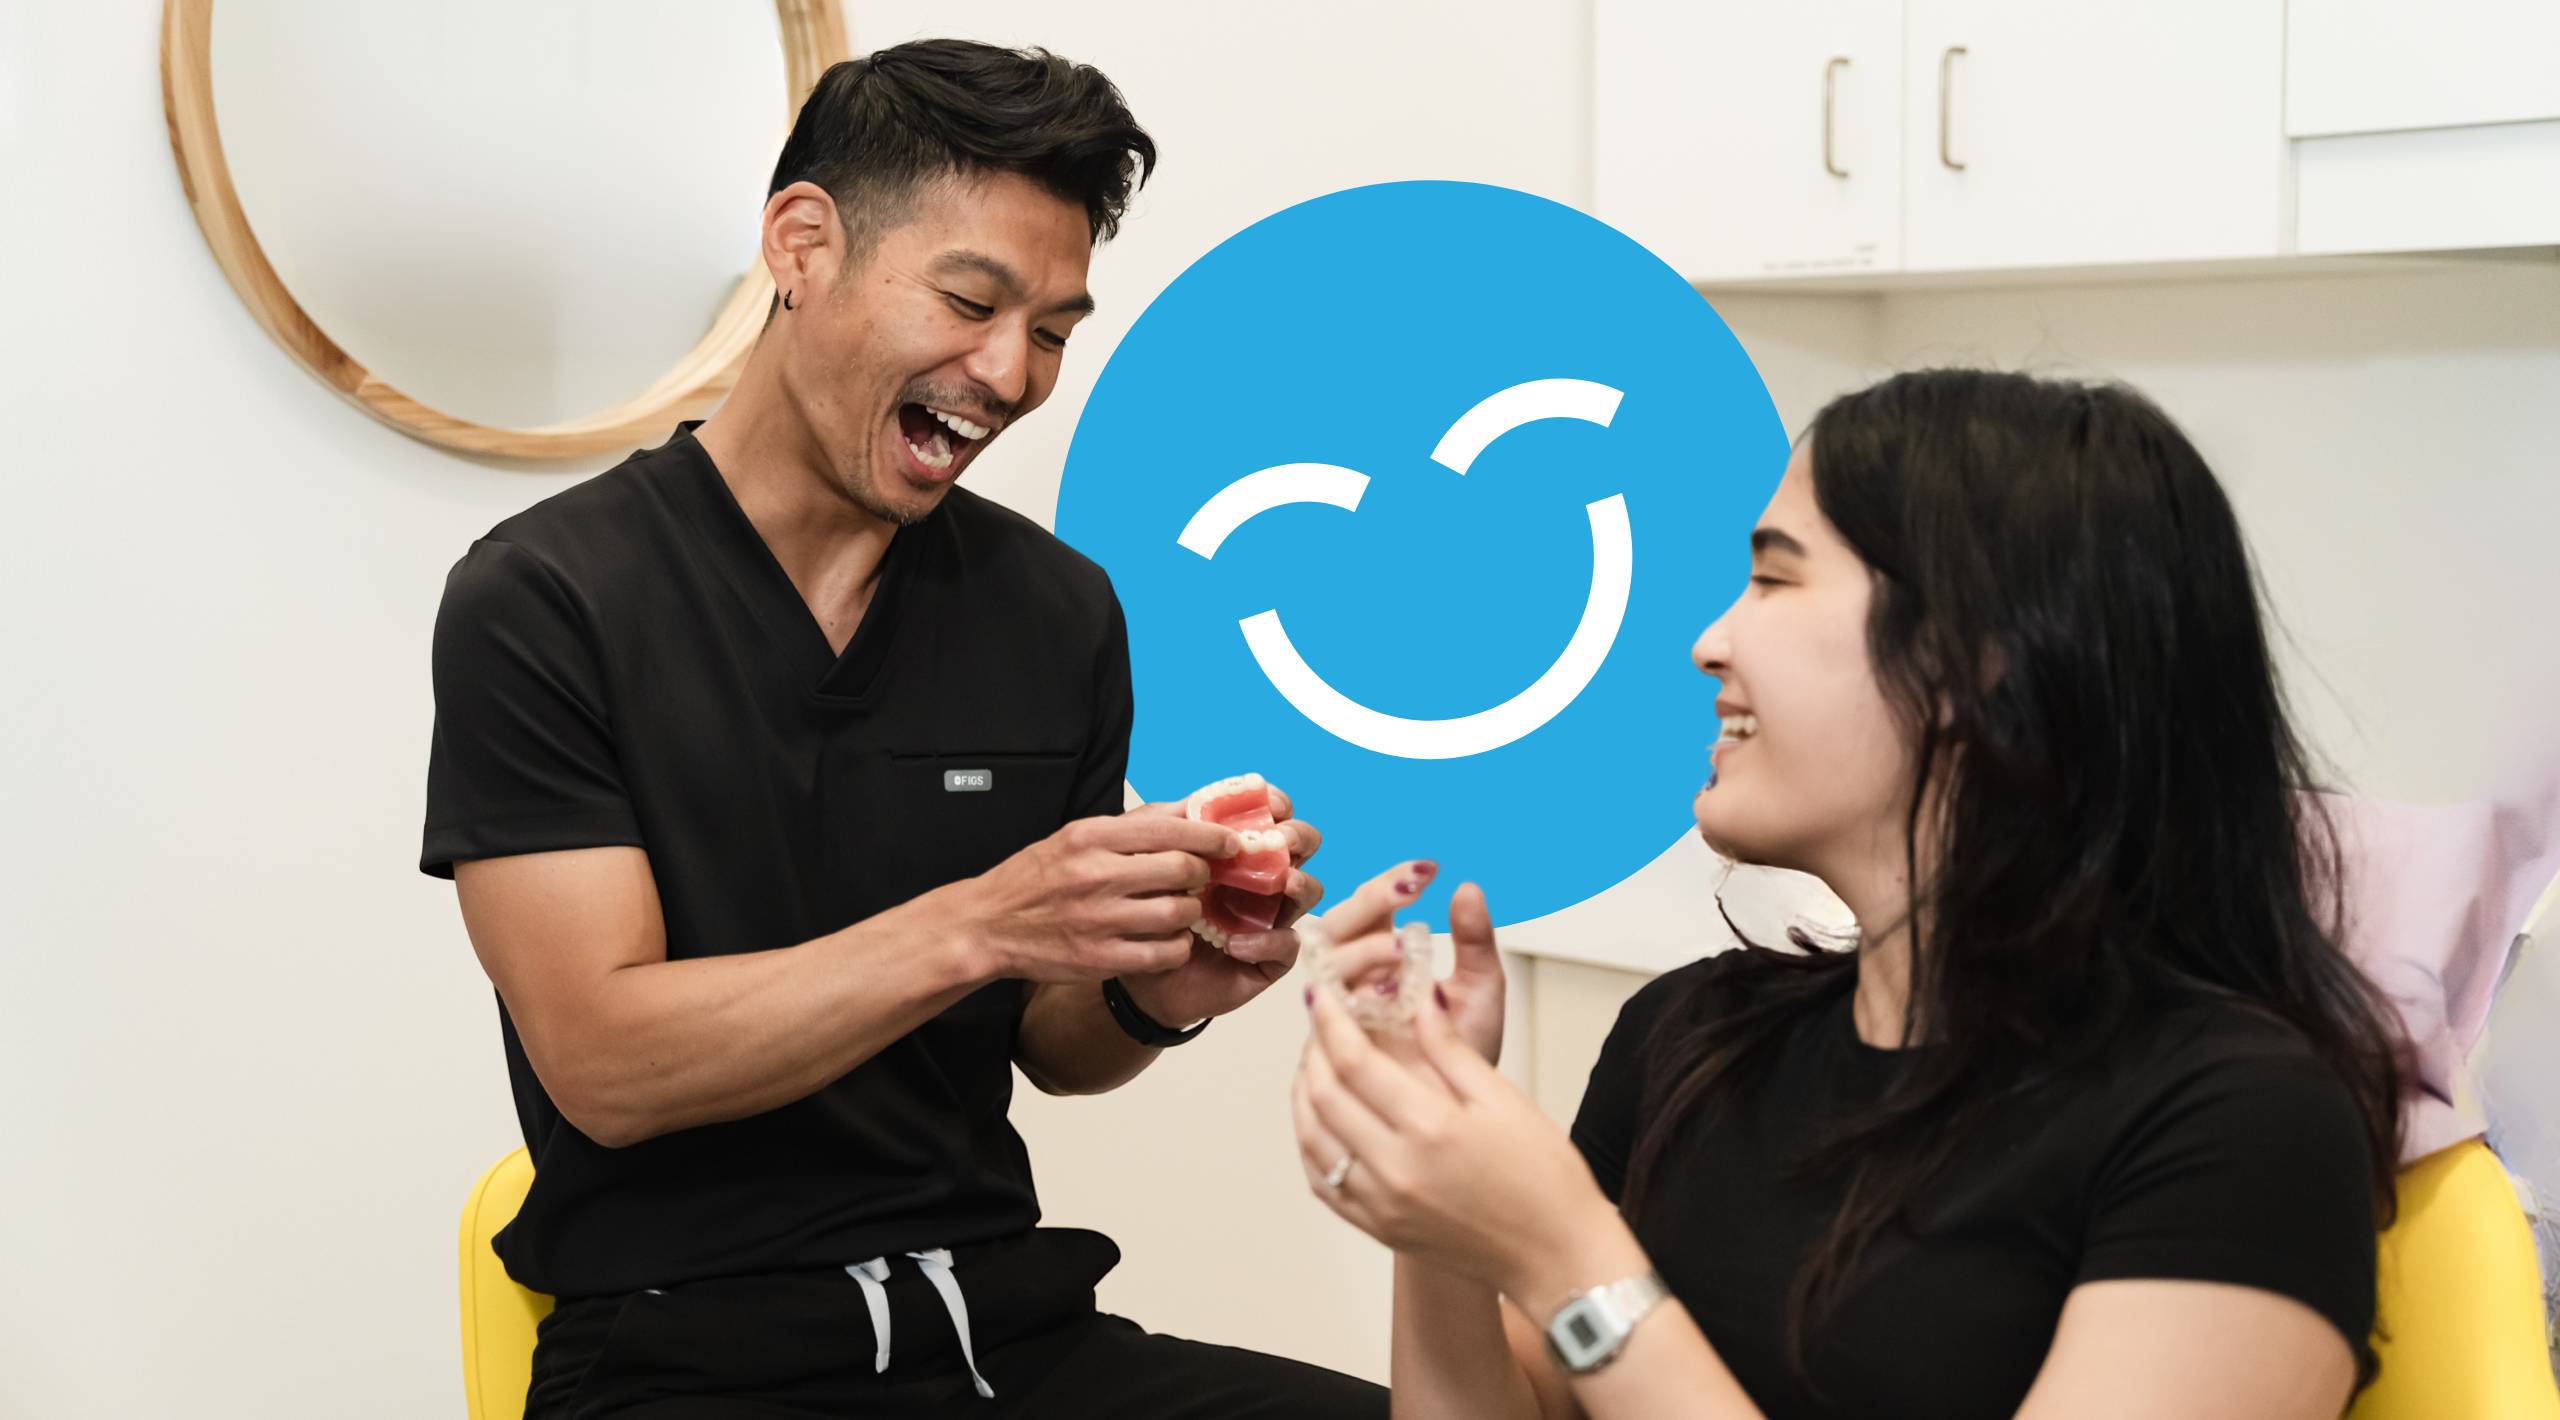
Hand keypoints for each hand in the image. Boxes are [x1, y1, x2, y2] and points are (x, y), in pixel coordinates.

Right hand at [959, 810, 1236, 985]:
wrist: (988, 925)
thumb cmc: (1036, 878)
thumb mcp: (1076, 835)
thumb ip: (1132, 825)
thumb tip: (1186, 808)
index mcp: (1090, 837)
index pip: (1168, 829)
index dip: (1210, 835)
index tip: (1230, 842)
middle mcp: (1095, 875)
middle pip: (1180, 870)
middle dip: (1203, 874)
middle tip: (1204, 877)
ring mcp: (1099, 920)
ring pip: (1177, 913)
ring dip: (1191, 911)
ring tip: (1184, 908)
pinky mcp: (1100, 959)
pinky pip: (1163, 953)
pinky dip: (1178, 946)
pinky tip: (1171, 939)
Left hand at [1119, 782, 1325, 1025]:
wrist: (1141, 973)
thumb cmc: (1151, 914)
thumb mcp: (1154, 865)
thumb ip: (1175, 832)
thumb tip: (1198, 802)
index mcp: (1238, 850)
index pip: (1273, 816)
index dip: (1279, 804)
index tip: (1270, 804)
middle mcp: (1261, 879)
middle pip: (1303, 846)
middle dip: (1299, 837)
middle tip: (1280, 841)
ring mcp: (1269, 916)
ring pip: (1308, 891)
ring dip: (1300, 883)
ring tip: (1282, 884)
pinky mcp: (1269, 956)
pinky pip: (1287, 944)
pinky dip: (1266, 941)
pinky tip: (1234, 945)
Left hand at [1292, 973, 1625, 1300]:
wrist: (1556, 1257)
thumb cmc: (1543, 1179)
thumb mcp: (1504, 1099)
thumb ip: (1451, 1047)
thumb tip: (1419, 999)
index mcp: (1431, 1129)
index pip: (1355, 1062)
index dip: (1330, 1020)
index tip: (1322, 994)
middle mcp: (1396, 1169)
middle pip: (1323, 1097)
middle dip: (1313, 1050)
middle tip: (1319, 1022)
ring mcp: (1382, 1204)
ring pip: (1311, 1139)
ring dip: (1303, 1094)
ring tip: (1314, 1062)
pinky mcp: (1379, 1228)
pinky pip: (1323, 1182)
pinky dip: (1311, 1143)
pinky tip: (1320, 1119)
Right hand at [1307, 865, 1506, 1063]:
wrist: (1459, 1117)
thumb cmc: (1466, 1055)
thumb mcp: (1481, 991)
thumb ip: (1475, 942)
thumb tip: (1468, 888)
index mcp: (1384, 957)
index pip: (1372, 907)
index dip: (1390, 885)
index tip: (1427, 871)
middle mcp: (1354, 981)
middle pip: (1335, 929)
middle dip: (1366, 909)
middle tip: (1405, 898)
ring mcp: (1338, 1016)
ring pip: (1324, 968)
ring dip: (1360, 953)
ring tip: (1401, 952)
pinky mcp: (1329, 1052)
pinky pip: (1320, 1021)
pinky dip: (1347, 1006)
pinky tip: (1381, 1002)